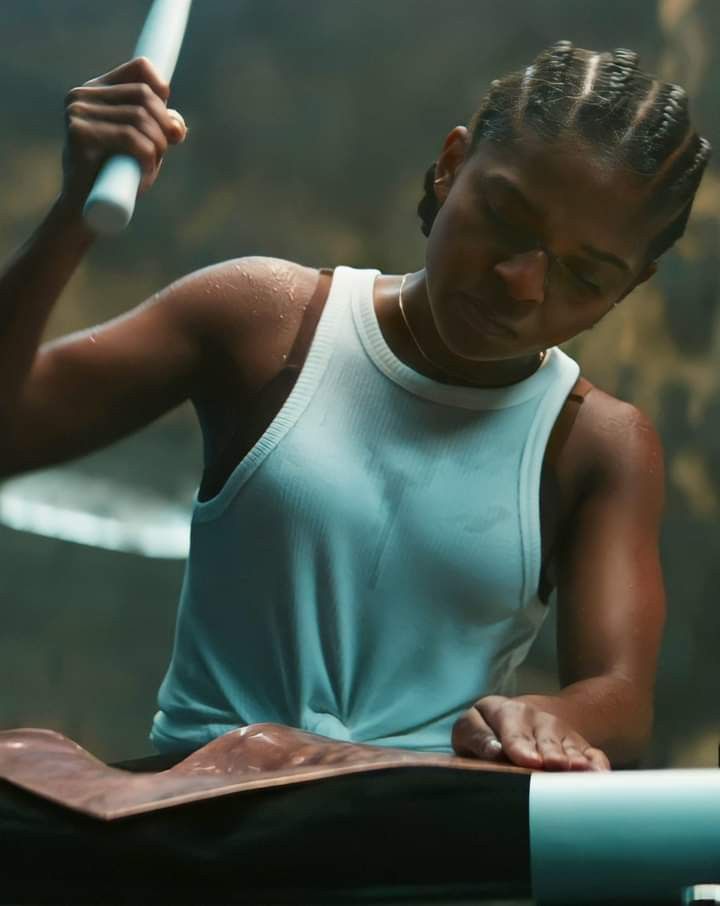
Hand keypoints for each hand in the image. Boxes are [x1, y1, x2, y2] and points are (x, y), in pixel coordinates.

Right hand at [60, 56, 187, 210]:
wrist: (86, 211)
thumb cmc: (117, 177)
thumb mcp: (146, 147)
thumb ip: (162, 128)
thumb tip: (177, 125)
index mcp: (96, 91)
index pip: (140, 68)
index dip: (162, 90)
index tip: (168, 121)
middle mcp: (82, 95)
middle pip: (144, 95)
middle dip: (164, 125)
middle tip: (165, 150)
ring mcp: (77, 113)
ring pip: (140, 117)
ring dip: (158, 144)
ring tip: (151, 165)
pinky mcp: (79, 134)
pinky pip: (131, 138)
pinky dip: (148, 157)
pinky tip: (144, 172)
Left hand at [451, 695, 610, 770]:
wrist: (516, 718)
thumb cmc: (485, 732)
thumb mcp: (470, 729)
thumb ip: (476, 737)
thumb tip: (493, 752)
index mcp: (505, 712)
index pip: (512, 730)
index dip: (520, 745)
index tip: (528, 761)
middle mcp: (535, 719)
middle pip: (545, 737)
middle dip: (550, 752)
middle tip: (555, 765)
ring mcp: (559, 731)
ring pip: (568, 745)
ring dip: (574, 759)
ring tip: (580, 771)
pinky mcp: (577, 744)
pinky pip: (590, 753)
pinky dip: (596, 763)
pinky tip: (601, 775)